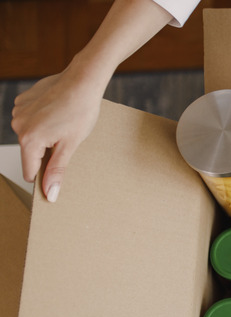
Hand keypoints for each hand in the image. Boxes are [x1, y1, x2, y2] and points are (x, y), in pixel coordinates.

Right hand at [11, 67, 103, 201]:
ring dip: (45, 137)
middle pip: (30, 153)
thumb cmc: (81, 111)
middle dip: (46, 153)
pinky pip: (31, 120)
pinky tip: (57, 113)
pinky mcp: (23, 101)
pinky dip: (42, 121)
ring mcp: (19, 111)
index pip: (30, 172)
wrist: (83, 80)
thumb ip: (57, 171)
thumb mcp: (71, 145)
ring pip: (31, 136)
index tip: (58, 175)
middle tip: (66, 141)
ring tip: (63, 125)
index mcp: (29, 139)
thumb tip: (50, 194)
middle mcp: (18, 125)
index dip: (45, 176)